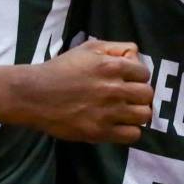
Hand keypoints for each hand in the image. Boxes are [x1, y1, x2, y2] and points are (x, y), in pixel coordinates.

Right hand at [21, 39, 152, 143]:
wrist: (35, 95)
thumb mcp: (88, 48)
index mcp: (111, 66)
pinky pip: (132, 135)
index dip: (138, 77)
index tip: (129, 81)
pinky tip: (120, 125)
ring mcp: (108, 112)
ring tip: (127, 112)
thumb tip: (135, 54)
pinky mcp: (100, 132)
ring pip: (144, 115)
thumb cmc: (61, 69)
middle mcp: (113, 89)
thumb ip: (115, 48)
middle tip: (129, 97)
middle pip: (147, 95)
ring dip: (138, 113)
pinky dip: (130, 131)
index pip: (144, 73)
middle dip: (140, 95)